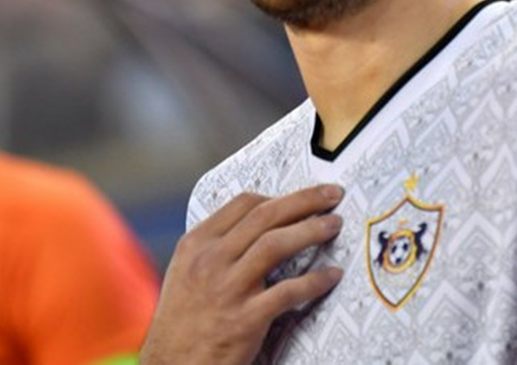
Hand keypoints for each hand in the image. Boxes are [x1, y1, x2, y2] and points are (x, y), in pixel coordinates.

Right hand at [139, 185, 344, 364]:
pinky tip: (331, 275)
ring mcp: (227, 289)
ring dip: (311, 230)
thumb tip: (259, 227)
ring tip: (334, 224)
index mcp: (196, 244)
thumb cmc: (182, 321)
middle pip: (265, 216)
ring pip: (275, 244)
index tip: (303, 196)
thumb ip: (216, 247)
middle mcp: (210, 260)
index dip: (279, 195)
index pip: (243, 204)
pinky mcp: (244, 320)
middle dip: (304, 200)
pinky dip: (314, 281)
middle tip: (332, 195)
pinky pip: (287, 292)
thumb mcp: (186, 272)